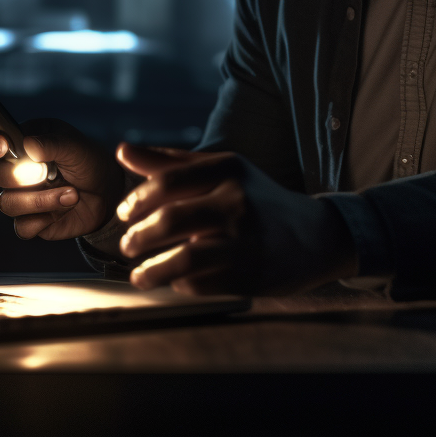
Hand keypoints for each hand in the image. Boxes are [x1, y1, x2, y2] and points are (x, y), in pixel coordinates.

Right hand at [0, 118, 123, 239]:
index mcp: (25, 145)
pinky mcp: (31, 221)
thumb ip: (53, 144)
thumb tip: (28, 144)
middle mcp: (18, 170)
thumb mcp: (76, 148)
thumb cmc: (89, 163)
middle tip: (45, 174)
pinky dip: (44, 219)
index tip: (2, 148)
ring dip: (40, 200)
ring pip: (7, 203)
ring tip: (72, 194)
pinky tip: (65, 209)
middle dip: (19, 176)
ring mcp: (22, 196)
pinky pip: (22, 227)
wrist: (108, 194)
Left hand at [115, 145, 357, 295]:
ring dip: (152, 271)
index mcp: (228, 169)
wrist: (312, 236)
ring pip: (184, 259)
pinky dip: (180, 284)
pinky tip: (176, 279)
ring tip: (140, 275)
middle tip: (128, 245)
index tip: (125, 214)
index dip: (136, 200)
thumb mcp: (220, 171)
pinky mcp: (251, 275)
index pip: (167, 181)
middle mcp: (238, 200)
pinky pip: (200, 284)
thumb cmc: (255, 199)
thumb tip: (122, 152)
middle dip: (139, 237)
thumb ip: (170, 163)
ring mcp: (247, 240)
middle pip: (170, 220)